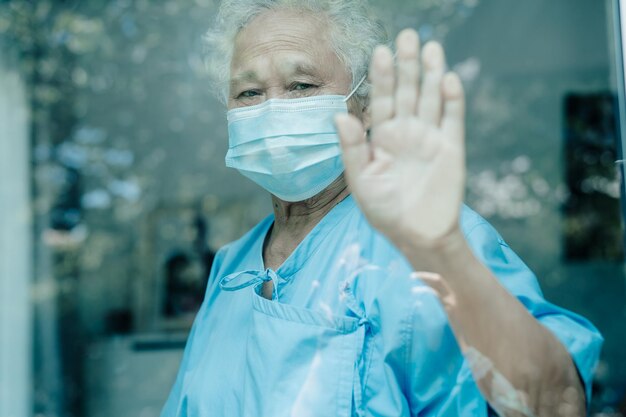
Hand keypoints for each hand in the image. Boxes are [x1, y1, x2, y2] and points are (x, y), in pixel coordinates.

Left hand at [335, 29, 465, 249]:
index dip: (382, 77)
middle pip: (407, 92)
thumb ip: (351, 147)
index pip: (382, 100)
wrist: (416, 235)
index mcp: (382, 138)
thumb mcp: (361, 180)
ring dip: (431, 73)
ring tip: (431, 46)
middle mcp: (407, 132)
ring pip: (431, 98)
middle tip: (407, 36)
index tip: (380, 51)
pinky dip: (452, 100)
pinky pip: (452, 119)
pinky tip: (448, 79)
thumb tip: (338, 114)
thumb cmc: (385, 210)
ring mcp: (430, 137)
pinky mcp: (451, 148)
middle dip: (407, 65)